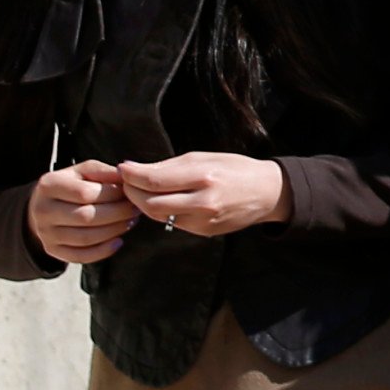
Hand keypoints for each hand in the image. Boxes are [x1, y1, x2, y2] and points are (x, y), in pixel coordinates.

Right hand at [29, 160, 137, 264]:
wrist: (43, 206)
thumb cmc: (69, 186)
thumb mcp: (82, 171)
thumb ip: (102, 172)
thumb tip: (125, 177)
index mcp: (49, 185)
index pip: (84, 193)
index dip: (112, 194)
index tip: (129, 192)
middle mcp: (43, 210)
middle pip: (86, 217)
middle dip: (117, 214)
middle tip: (135, 209)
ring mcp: (46, 233)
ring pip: (86, 238)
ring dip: (114, 231)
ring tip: (130, 222)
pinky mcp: (53, 250)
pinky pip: (81, 256)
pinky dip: (103, 251)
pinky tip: (118, 241)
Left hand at [115, 152, 286, 237]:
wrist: (267, 193)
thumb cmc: (235, 169)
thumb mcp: (204, 157)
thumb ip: (170, 166)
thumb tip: (135, 169)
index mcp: (203, 177)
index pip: (154, 180)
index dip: (132, 175)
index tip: (122, 168)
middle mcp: (203, 202)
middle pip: (151, 204)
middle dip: (132, 193)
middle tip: (125, 182)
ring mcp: (204, 221)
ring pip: (159, 216)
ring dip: (143, 204)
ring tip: (138, 191)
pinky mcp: (204, 232)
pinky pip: (173, 222)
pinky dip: (161, 212)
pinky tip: (159, 201)